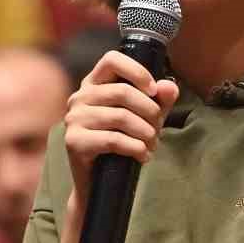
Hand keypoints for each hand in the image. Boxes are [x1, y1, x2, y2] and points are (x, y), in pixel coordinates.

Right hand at [63, 50, 178, 206]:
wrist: (100, 183)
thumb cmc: (123, 143)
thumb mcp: (147, 117)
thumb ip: (160, 100)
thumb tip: (169, 87)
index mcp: (94, 84)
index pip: (112, 59)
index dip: (136, 71)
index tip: (154, 90)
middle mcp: (80, 97)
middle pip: (122, 92)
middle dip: (149, 111)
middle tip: (158, 128)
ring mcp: (73, 118)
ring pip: (120, 117)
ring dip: (145, 133)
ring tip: (152, 143)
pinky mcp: (73, 141)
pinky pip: (112, 140)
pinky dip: (135, 148)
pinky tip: (143, 155)